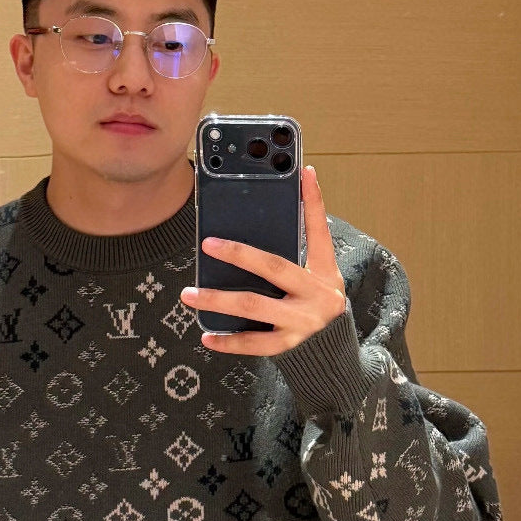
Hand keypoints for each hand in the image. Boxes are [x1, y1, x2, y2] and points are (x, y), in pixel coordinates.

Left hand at [181, 165, 348, 353]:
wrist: (331, 348)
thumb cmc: (313, 300)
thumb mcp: (317, 272)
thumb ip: (299, 244)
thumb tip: (283, 200)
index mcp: (324, 270)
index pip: (319, 230)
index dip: (313, 201)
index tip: (302, 172)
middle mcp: (317, 294)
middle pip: (275, 268)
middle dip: (240, 254)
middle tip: (208, 244)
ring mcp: (302, 322)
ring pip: (255, 307)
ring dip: (219, 300)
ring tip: (189, 294)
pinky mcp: (288, 345)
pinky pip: (254, 344)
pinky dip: (228, 341)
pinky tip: (206, 335)